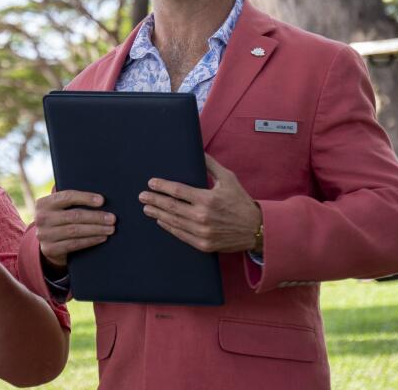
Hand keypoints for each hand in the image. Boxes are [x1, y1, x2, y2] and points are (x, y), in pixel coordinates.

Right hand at [34, 190, 114, 269]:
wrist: (47, 243)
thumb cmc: (60, 219)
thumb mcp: (59, 208)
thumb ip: (70, 200)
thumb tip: (98, 196)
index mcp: (43, 203)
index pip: (67, 197)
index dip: (85, 198)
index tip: (102, 200)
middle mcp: (41, 218)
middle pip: (74, 216)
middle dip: (96, 217)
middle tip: (112, 218)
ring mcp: (44, 235)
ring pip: (75, 231)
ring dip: (96, 229)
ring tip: (110, 228)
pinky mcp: (49, 249)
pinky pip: (74, 244)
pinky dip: (90, 241)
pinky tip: (102, 238)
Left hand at [139, 154, 260, 252]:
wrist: (256, 229)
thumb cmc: (241, 202)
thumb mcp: (229, 179)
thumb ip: (211, 166)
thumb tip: (199, 152)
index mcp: (207, 199)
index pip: (177, 191)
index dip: (162, 187)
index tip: (151, 183)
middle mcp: (202, 216)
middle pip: (171, 207)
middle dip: (154, 200)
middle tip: (142, 196)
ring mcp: (202, 232)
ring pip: (173, 221)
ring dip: (157, 214)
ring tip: (147, 208)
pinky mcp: (203, 245)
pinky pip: (181, 235)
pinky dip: (169, 228)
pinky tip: (161, 221)